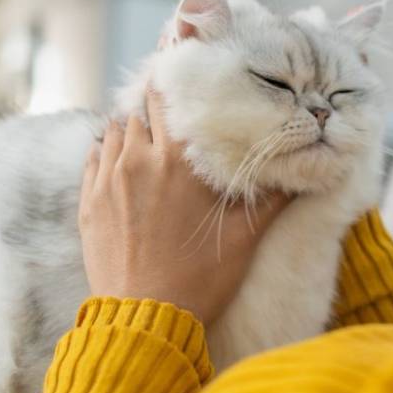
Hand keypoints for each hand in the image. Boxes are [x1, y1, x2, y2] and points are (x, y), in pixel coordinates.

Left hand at [78, 90, 291, 324]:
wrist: (146, 319)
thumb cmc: (200, 279)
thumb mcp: (245, 238)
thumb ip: (272, 198)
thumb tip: (303, 172)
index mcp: (178, 161)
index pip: (169, 98)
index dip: (176, 81)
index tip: (185, 73)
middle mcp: (139, 160)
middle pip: (141, 109)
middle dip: (156, 104)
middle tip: (173, 106)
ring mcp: (108, 180)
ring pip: (115, 130)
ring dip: (132, 127)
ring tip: (151, 135)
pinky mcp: (89, 202)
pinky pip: (94, 157)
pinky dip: (108, 151)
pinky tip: (124, 160)